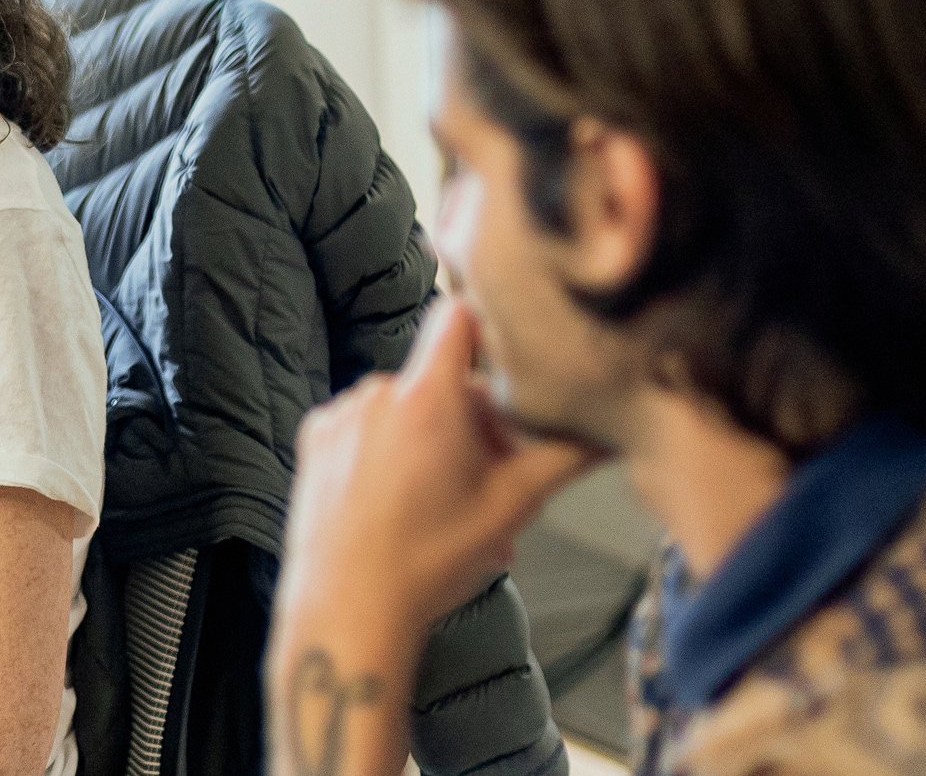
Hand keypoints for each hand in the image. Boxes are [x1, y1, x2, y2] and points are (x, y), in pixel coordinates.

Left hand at [278, 297, 606, 637]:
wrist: (347, 609)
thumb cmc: (429, 560)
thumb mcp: (512, 506)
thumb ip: (565, 457)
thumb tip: (612, 432)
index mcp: (429, 397)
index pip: (459, 317)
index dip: (486, 331)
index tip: (504, 364)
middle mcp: (379, 393)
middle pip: (438, 378)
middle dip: (468, 419)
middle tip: (487, 477)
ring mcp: (341, 414)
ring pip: (401, 407)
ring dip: (427, 439)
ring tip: (442, 501)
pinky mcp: (314, 438)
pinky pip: (362, 425)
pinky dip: (383, 450)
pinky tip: (396, 499)